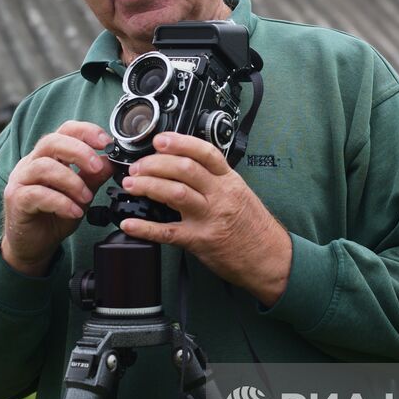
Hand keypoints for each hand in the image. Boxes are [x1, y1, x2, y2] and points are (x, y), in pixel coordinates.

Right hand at [1, 121, 113, 275]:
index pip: (64, 130)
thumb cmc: (54, 217)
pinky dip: (61, 202)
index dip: (85, 131)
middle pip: (51, 142)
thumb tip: (112, 161)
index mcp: (48, 156)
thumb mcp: (80, 195)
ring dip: (71, 181)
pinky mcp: (17, 200)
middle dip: (79, 152)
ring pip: (44, 167)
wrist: (33, 247)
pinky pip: (37, 194)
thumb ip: (93, 178)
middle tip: (97, 168)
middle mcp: (31, 163)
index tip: (106, 143)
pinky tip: (74, 211)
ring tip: (86, 197)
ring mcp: (21, 180)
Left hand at [118, 132, 291, 305]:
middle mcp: (220, 195)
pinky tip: (130, 224)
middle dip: (155, 164)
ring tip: (131, 184)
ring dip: (147, 186)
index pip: (204, 153)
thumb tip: (180, 168)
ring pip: (174, 193)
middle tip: (138, 167)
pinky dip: (145, 228)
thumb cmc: (253, 226)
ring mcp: (209, 218)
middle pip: (184, 169)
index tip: (160, 140)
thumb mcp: (239, 193)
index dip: (180, 143)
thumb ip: (214, 180)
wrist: (269, 258)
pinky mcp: (199, 241)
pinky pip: (168, 232)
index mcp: (229, 181)